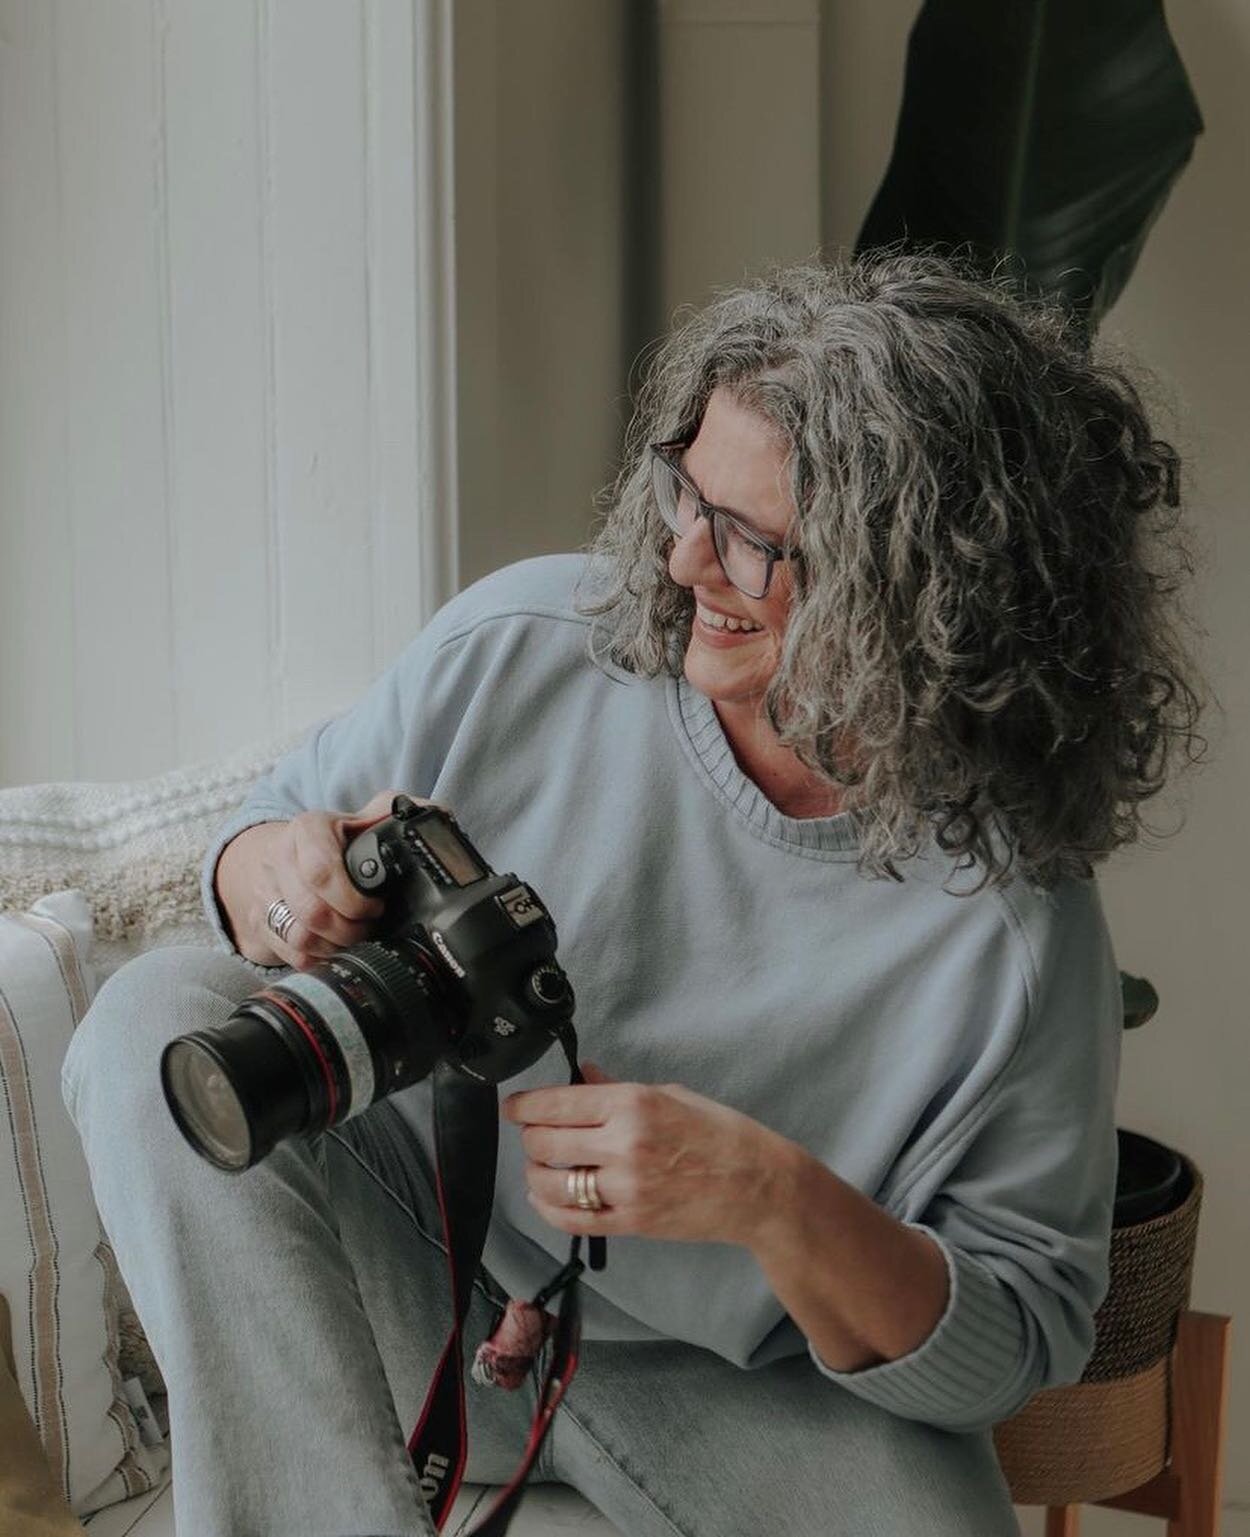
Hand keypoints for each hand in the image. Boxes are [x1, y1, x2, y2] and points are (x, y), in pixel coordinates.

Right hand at [229, 789, 438, 969]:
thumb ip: (401, 812)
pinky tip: (336, 949)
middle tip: (371, 926)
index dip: (354, 899)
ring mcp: (266, 891)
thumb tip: (438, 817)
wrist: (288, 851)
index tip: (377, 907)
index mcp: (308, 828)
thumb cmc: (341, 837)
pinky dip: (318, 959)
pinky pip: (289, 953)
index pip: (321, 870)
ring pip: (299, 936)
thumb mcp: (370, 815)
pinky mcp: (260, 920)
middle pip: (311, 911)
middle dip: (350, 928)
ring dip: (336, 946)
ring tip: (357, 938)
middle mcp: (279, 857)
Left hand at [501, 1061, 796, 1247]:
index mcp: (632, 1104)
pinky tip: (547, 1197)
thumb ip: (617, 1090)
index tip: (514, 1107)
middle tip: (532, 1134)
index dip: (523, 1106)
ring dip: (535, 1174)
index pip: (555, 1103)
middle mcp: (623, 1144)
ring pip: (550, 1182)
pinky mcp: (630, 1222)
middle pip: (544, 1141)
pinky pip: (571, 1219)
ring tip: (540, 1167)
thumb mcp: (670, 1095)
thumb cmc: (721, 1134)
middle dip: (530, 1137)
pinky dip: (548, 1209)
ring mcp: (625, 1187)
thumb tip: (584, 1077)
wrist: (757, 1185)